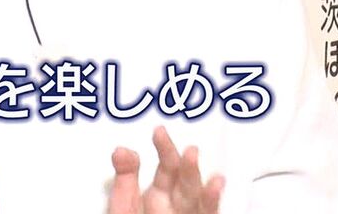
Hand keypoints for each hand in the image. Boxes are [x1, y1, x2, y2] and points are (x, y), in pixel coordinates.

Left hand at [108, 127, 223, 213]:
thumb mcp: (121, 207)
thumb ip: (124, 179)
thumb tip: (122, 148)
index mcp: (158, 196)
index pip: (166, 168)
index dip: (164, 149)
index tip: (159, 131)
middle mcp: (176, 206)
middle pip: (184, 181)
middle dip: (185, 165)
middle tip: (189, 149)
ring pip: (198, 198)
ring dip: (199, 179)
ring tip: (197, 161)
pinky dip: (212, 200)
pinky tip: (216, 184)